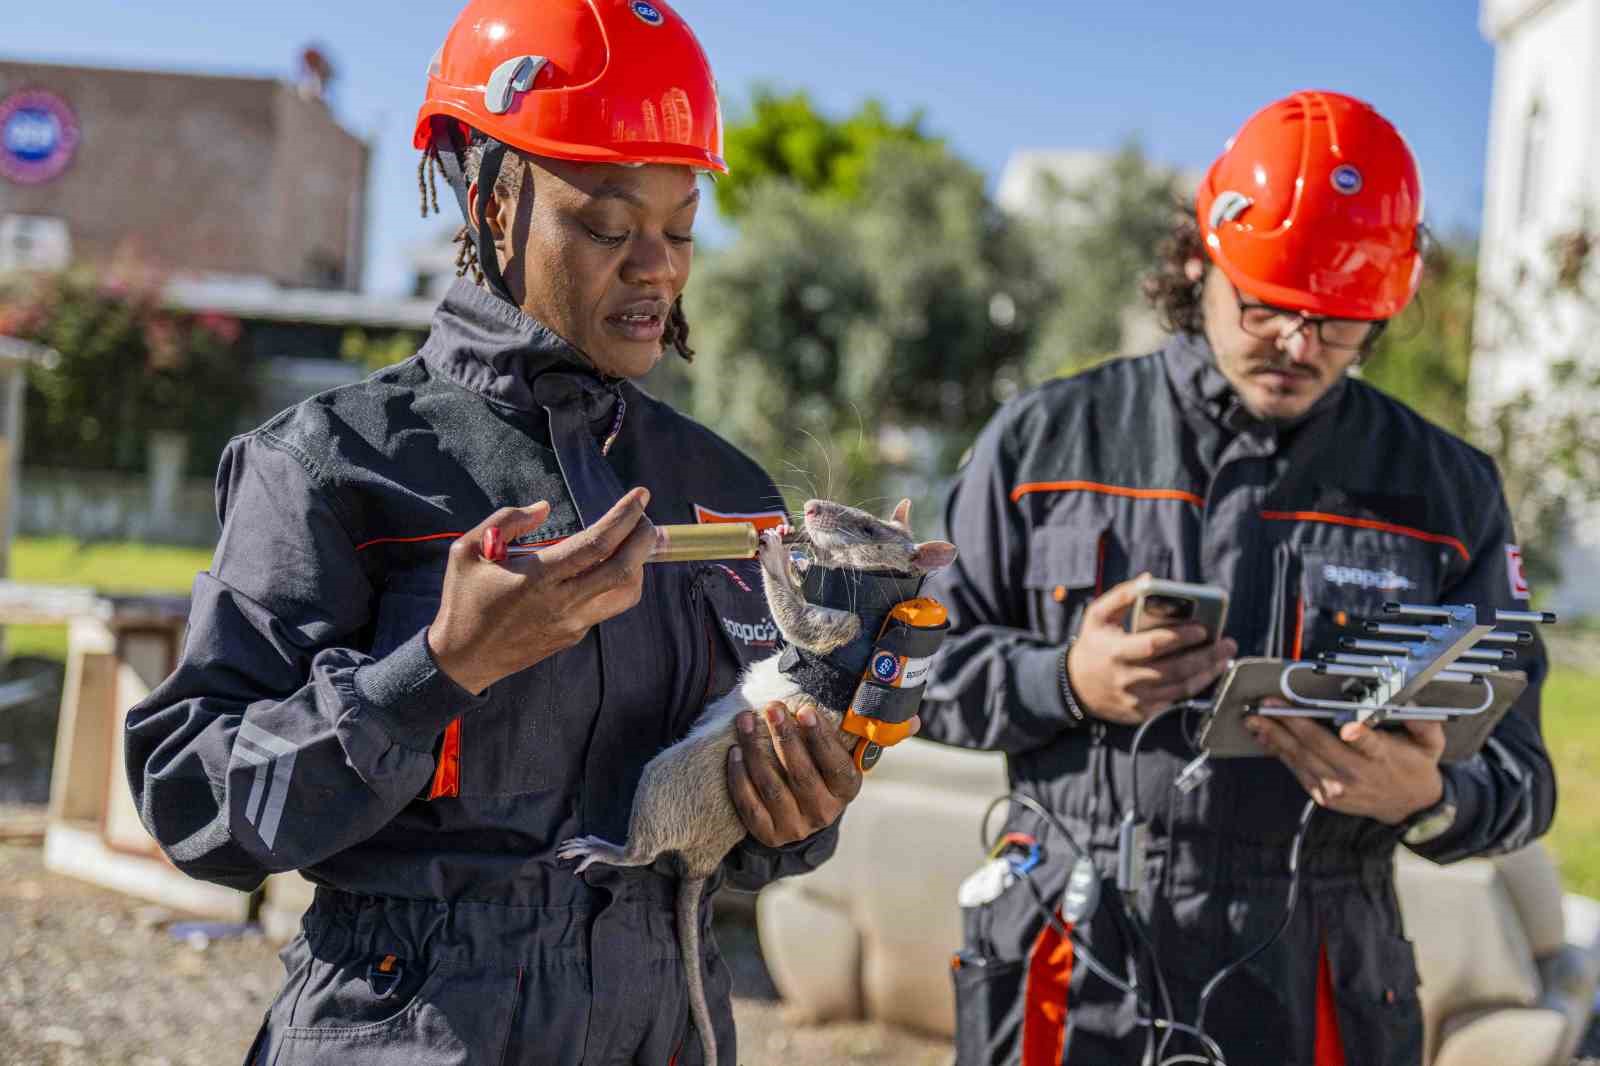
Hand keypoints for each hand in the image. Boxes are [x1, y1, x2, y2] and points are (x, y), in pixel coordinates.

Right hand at [426, 488, 658, 693]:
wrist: (463, 659)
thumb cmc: (464, 600)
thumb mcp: (468, 551)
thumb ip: (506, 520)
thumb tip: (544, 508)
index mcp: (538, 577)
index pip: (596, 544)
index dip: (624, 517)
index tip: (641, 496)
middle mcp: (562, 602)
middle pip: (624, 569)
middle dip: (644, 538)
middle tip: (645, 516)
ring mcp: (572, 623)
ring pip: (626, 594)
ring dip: (638, 564)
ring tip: (631, 542)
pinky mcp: (574, 636)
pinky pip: (608, 606)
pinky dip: (619, 582)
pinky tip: (607, 566)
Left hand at [727, 701, 917, 846]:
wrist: (799, 816)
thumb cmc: (823, 771)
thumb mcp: (846, 756)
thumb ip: (873, 736)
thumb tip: (915, 720)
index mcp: (846, 790)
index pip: (836, 767)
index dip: (821, 740)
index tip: (806, 711)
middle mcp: (823, 813)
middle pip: (801, 774)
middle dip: (785, 738)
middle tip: (772, 708)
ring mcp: (794, 826)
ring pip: (772, 787)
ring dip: (755, 751)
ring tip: (745, 721)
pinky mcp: (768, 834)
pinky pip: (750, 806)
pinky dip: (739, 778)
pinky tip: (733, 751)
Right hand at [1067, 575, 1236, 725]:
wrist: (1075, 687)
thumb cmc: (1092, 645)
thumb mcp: (1097, 616)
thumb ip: (1121, 595)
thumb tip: (1149, 579)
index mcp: (1116, 652)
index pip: (1155, 644)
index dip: (1182, 637)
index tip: (1204, 629)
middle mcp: (1127, 678)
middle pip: (1176, 669)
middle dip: (1206, 656)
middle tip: (1227, 643)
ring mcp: (1136, 699)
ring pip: (1180, 688)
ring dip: (1207, 673)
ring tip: (1224, 658)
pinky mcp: (1142, 712)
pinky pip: (1174, 701)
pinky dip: (1194, 688)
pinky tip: (1206, 674)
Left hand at [1246, 703, 1445, 823]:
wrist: (1409, 806)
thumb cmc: (1415, 765)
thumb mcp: (1430, 743)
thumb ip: (1424, 722)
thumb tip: (1414, 701)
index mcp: (1382, 757)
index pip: (1369, 744)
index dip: (1358, 736)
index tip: (1347, 727)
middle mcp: (1357, 774)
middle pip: (1320, 746)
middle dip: (1292, 722)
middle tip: (1269, 704)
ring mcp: (1338, 788)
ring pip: (1301, 758)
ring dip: (1275, 736)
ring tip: (1255, 718)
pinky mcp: (1325, 796)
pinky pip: (1297, 771)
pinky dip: (1279, 752)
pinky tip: (1265, 736)